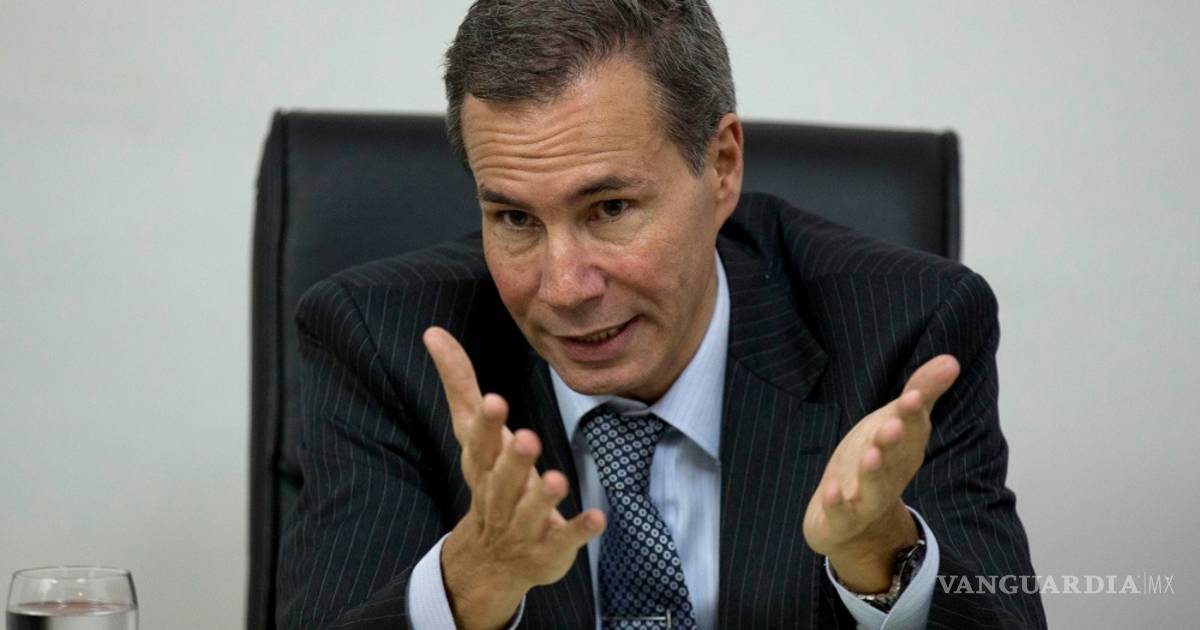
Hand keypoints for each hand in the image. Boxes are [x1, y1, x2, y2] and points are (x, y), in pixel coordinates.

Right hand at [422, 326, 606, 629]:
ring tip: (558, 480)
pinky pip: (565, 538)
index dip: (487, 425)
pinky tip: (598, 517)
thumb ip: (459, 381)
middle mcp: (498, 496)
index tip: (495, 401)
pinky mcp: (550, 548)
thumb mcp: (473, 431)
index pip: (480, 444)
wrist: (492, 559)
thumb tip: (432, 331)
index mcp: (482, 465)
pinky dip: (579, 529)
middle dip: (514, 461)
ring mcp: (523, 526)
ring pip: (531, 512)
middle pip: (503, 480)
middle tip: (527, 437)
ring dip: (543, 497)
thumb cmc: (489, 477)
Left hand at [803, 354, 959, 591]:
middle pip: (894, 457)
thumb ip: (921, 393)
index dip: (912, 414)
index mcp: (904, 449)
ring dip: (872, 472)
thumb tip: (951, 360)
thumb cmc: (876, 461)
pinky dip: (837, 503)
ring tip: (871, 455)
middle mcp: (889, 474)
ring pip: (872, 487)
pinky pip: (840, 512)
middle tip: (893, 423)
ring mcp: (866, 499)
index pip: (912, 429)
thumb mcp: (894, 422)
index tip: (914, 395)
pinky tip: (831, 490)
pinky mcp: (842, 519)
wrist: (853, 523)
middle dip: (894, 441)